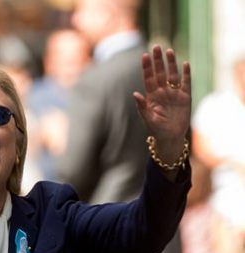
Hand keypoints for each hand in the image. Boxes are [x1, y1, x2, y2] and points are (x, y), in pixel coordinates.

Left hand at [133, 45, 190, 162]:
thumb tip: (135, 94)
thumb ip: (141, 106)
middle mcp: (162, 92)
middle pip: (160, 73)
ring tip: (169, 51)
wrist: (170, 138)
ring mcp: (174, 93)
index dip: (147, 67)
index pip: (148, 78)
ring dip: (171, 63)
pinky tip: (185, 64)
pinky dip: (186, 74)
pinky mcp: (185, 97)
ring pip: (172, 75)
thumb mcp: (148, 118)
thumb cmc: (156, 129)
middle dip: (158, 60)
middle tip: (156, 47)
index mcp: (151, 96)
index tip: (145, 55)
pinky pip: (186, 83)